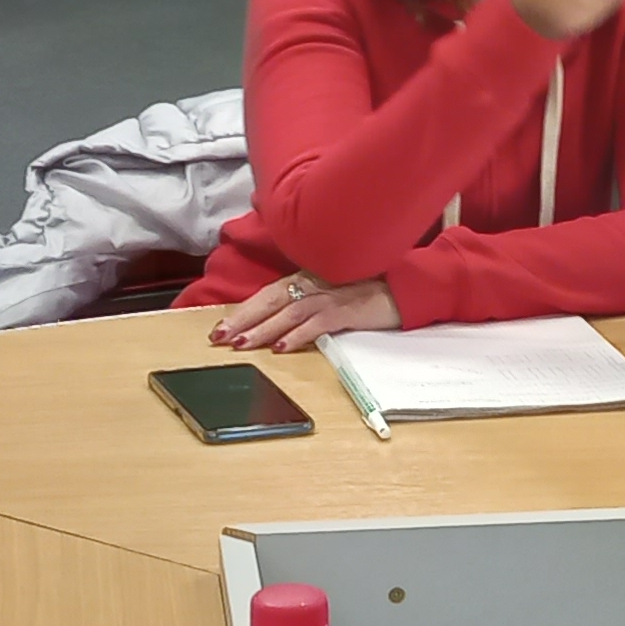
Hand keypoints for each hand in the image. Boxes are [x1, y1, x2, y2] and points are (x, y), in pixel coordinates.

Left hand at [214, 272, 402, 352]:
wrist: (406, 285)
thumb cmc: (367, 291)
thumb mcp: (330, 293)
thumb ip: (305, 304)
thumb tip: (276, 326)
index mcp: (307, 278)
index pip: (268, 294)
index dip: (243, 311)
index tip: (219, 328)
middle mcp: (314, 283)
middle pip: (271, 300)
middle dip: (243, 320)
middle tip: (219, 338)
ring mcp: (331, 295)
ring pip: (289, 312)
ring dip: (264, 329)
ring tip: (243, 345)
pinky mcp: (348, 309)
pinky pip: (318, 322)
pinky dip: (299, 334)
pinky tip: (283, 347)